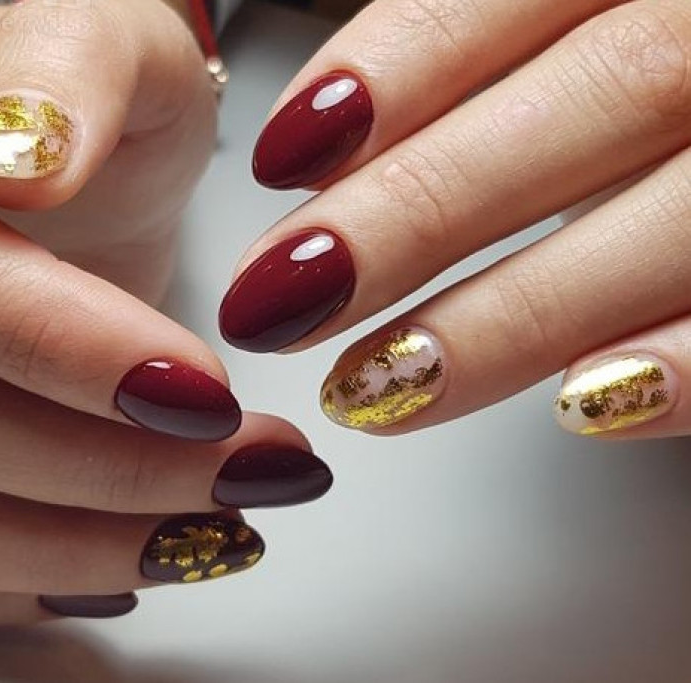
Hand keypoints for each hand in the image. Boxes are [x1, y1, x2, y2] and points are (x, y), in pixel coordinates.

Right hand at [0, 0, 330, 625]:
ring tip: (218, 529)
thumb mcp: (96, 32)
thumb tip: (20, 157)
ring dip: (83, 545)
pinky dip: (29, 576)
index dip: (66, 350)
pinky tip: (125, 561)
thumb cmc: (80, 100)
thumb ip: (69, 66)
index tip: (209, 395)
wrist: (35, 161)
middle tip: (250, 475)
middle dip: (104, 473)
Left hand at [221, 0, 690, 439]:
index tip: (282, 157)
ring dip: (518, 314)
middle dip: (417, 211)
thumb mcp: (594, 19)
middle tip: (280, 300)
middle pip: (593, 98)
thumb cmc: (664, 64)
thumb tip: (329, 140)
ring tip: (381, 387)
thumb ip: (498, 53)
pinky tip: (586, 408)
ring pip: (680, 214)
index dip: (393, 69)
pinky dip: (688, 364)